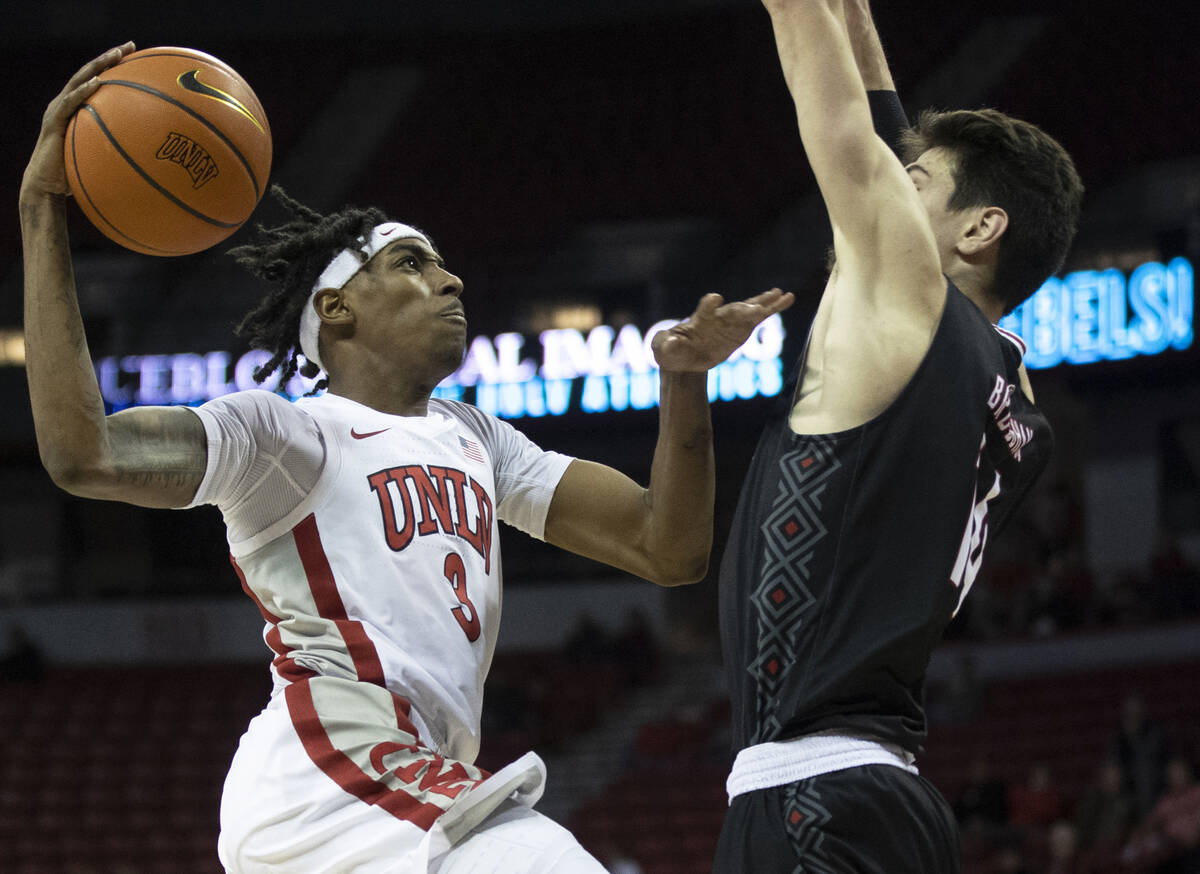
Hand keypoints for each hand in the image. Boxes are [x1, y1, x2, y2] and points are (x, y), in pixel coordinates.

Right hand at [20, 42, 135, 203]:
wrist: (47, 186)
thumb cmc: (77, 174)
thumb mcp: (103, 158)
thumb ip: (122, 150)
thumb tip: (155, 158)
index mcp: (79, 108)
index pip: (99, 80)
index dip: (116, 67)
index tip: (137, 55)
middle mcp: (68, 103)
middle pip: (90, 73)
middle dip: (110, 58)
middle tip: (130, 46)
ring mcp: (59, 110)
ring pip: (79, 81)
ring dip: (98, 66)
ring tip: (115, 56)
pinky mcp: (54, 121)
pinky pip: (69, 103)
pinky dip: (83, 91)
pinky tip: (97, 83)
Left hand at [652, 288, 794, 371]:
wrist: (683, 358)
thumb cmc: (670, 351)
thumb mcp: (663, 349)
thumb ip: (666, 344)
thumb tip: (671, 341)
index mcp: (699, 319)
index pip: (706, 308)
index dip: (709, 303)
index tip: (715, 298)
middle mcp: (718, 317)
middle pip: (733, 310)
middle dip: (744, 308)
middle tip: (757, 307)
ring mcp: (731, 322)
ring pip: (750, 310)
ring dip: (765, 303)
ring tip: (782, 294)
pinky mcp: (741, 330)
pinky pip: (760, 318)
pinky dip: (773, 309)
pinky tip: (787, 299)